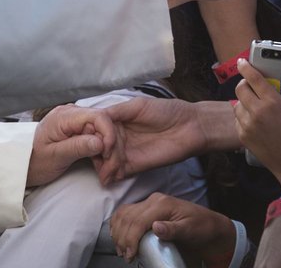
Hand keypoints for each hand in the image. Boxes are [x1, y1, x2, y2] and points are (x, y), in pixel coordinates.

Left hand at [26, 104, 115, 186]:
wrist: (23, 164)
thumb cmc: (35, 162)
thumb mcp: (56, 157)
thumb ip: (78, 147)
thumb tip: (100, 142)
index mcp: (64, 116)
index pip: (98, 116)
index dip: (108, 133)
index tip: (108, 153)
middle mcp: (72, 113)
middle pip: (103, 123)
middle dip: (110, 145)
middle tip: (109, 167)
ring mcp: (75, 120)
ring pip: (102, 131)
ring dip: (107, 149)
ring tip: (104, 169)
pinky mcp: (78, 129)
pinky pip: (96, 135)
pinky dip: (101, 149)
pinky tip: (99, 163)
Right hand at [93, 98, 237, 183]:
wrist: (190, 127)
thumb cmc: (166, 111)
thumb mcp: (137, 106)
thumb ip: (116, 112)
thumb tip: (95, 118)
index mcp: (117, 120)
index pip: (95, 128)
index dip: (91, 132)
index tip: (91, 135)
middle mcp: (118, 137)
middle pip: (97, 146)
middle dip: (94, 151)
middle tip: (98, 152)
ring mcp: (125, 152)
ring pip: (105, 161)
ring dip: (102, 164)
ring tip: (104, 165)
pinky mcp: (135, 166)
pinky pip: (118, 172)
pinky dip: (111, 175)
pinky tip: (108, 174)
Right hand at [109, 193, 234, 263]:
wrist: (209, 225)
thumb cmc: (202, 228)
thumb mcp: (190, 230)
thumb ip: (173, 229)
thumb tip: (155, 227)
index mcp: (163, 204)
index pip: (138, 220)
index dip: (130, 239)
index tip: (130, 256)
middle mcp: (153, 200)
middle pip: (128, 217)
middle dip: (122, 238)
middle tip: (125, 256)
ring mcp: (150, 203)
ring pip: (124, 213)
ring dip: (118, 231)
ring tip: (121, 249)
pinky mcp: (148, 208)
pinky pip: (126, 212)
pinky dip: (118, 223)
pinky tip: (118, 235)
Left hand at [235, 61, 280, 189]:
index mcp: (273, 102)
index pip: (253, 78)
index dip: (246, 67)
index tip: (242, 62)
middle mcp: (257, 112)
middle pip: (241, 89)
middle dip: (244, 83)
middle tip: (252, 83)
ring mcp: (248, 126)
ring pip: (237, 105)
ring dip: (243, 100)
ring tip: (252, 100)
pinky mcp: (244, 138)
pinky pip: (238, 121)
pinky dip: (242, 116)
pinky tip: (252, 117)